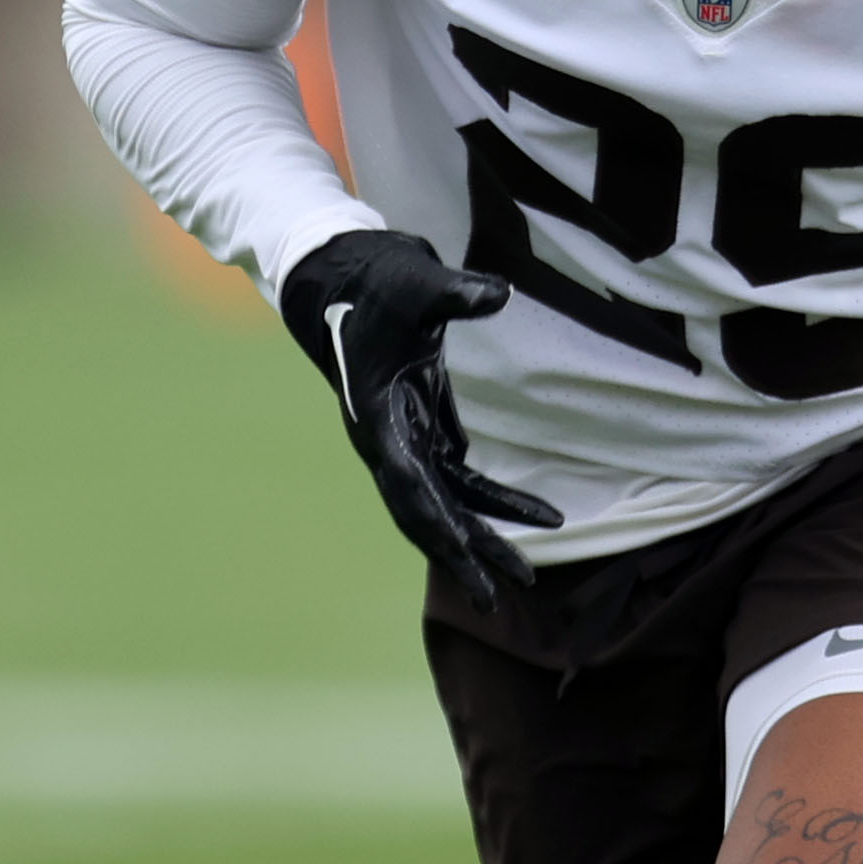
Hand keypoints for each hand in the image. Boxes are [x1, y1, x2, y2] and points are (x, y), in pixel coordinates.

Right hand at [277, 230, 563, 608]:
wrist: (337, 267)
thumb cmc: (373, 275)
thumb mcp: (415, 281)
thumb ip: (453, 293)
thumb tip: (496, 293)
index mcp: (376, 418)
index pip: (409, 486)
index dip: (439, 526)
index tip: (465, 562)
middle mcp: (385, 439)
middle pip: (426, 511)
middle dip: (461, 553)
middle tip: (497, 596)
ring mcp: (402, 434)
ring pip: (445, 499)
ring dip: (481, 534)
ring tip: (523, 573)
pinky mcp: (420, 421)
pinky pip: (458, 473)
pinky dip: (489, 495)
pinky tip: (526, 513)